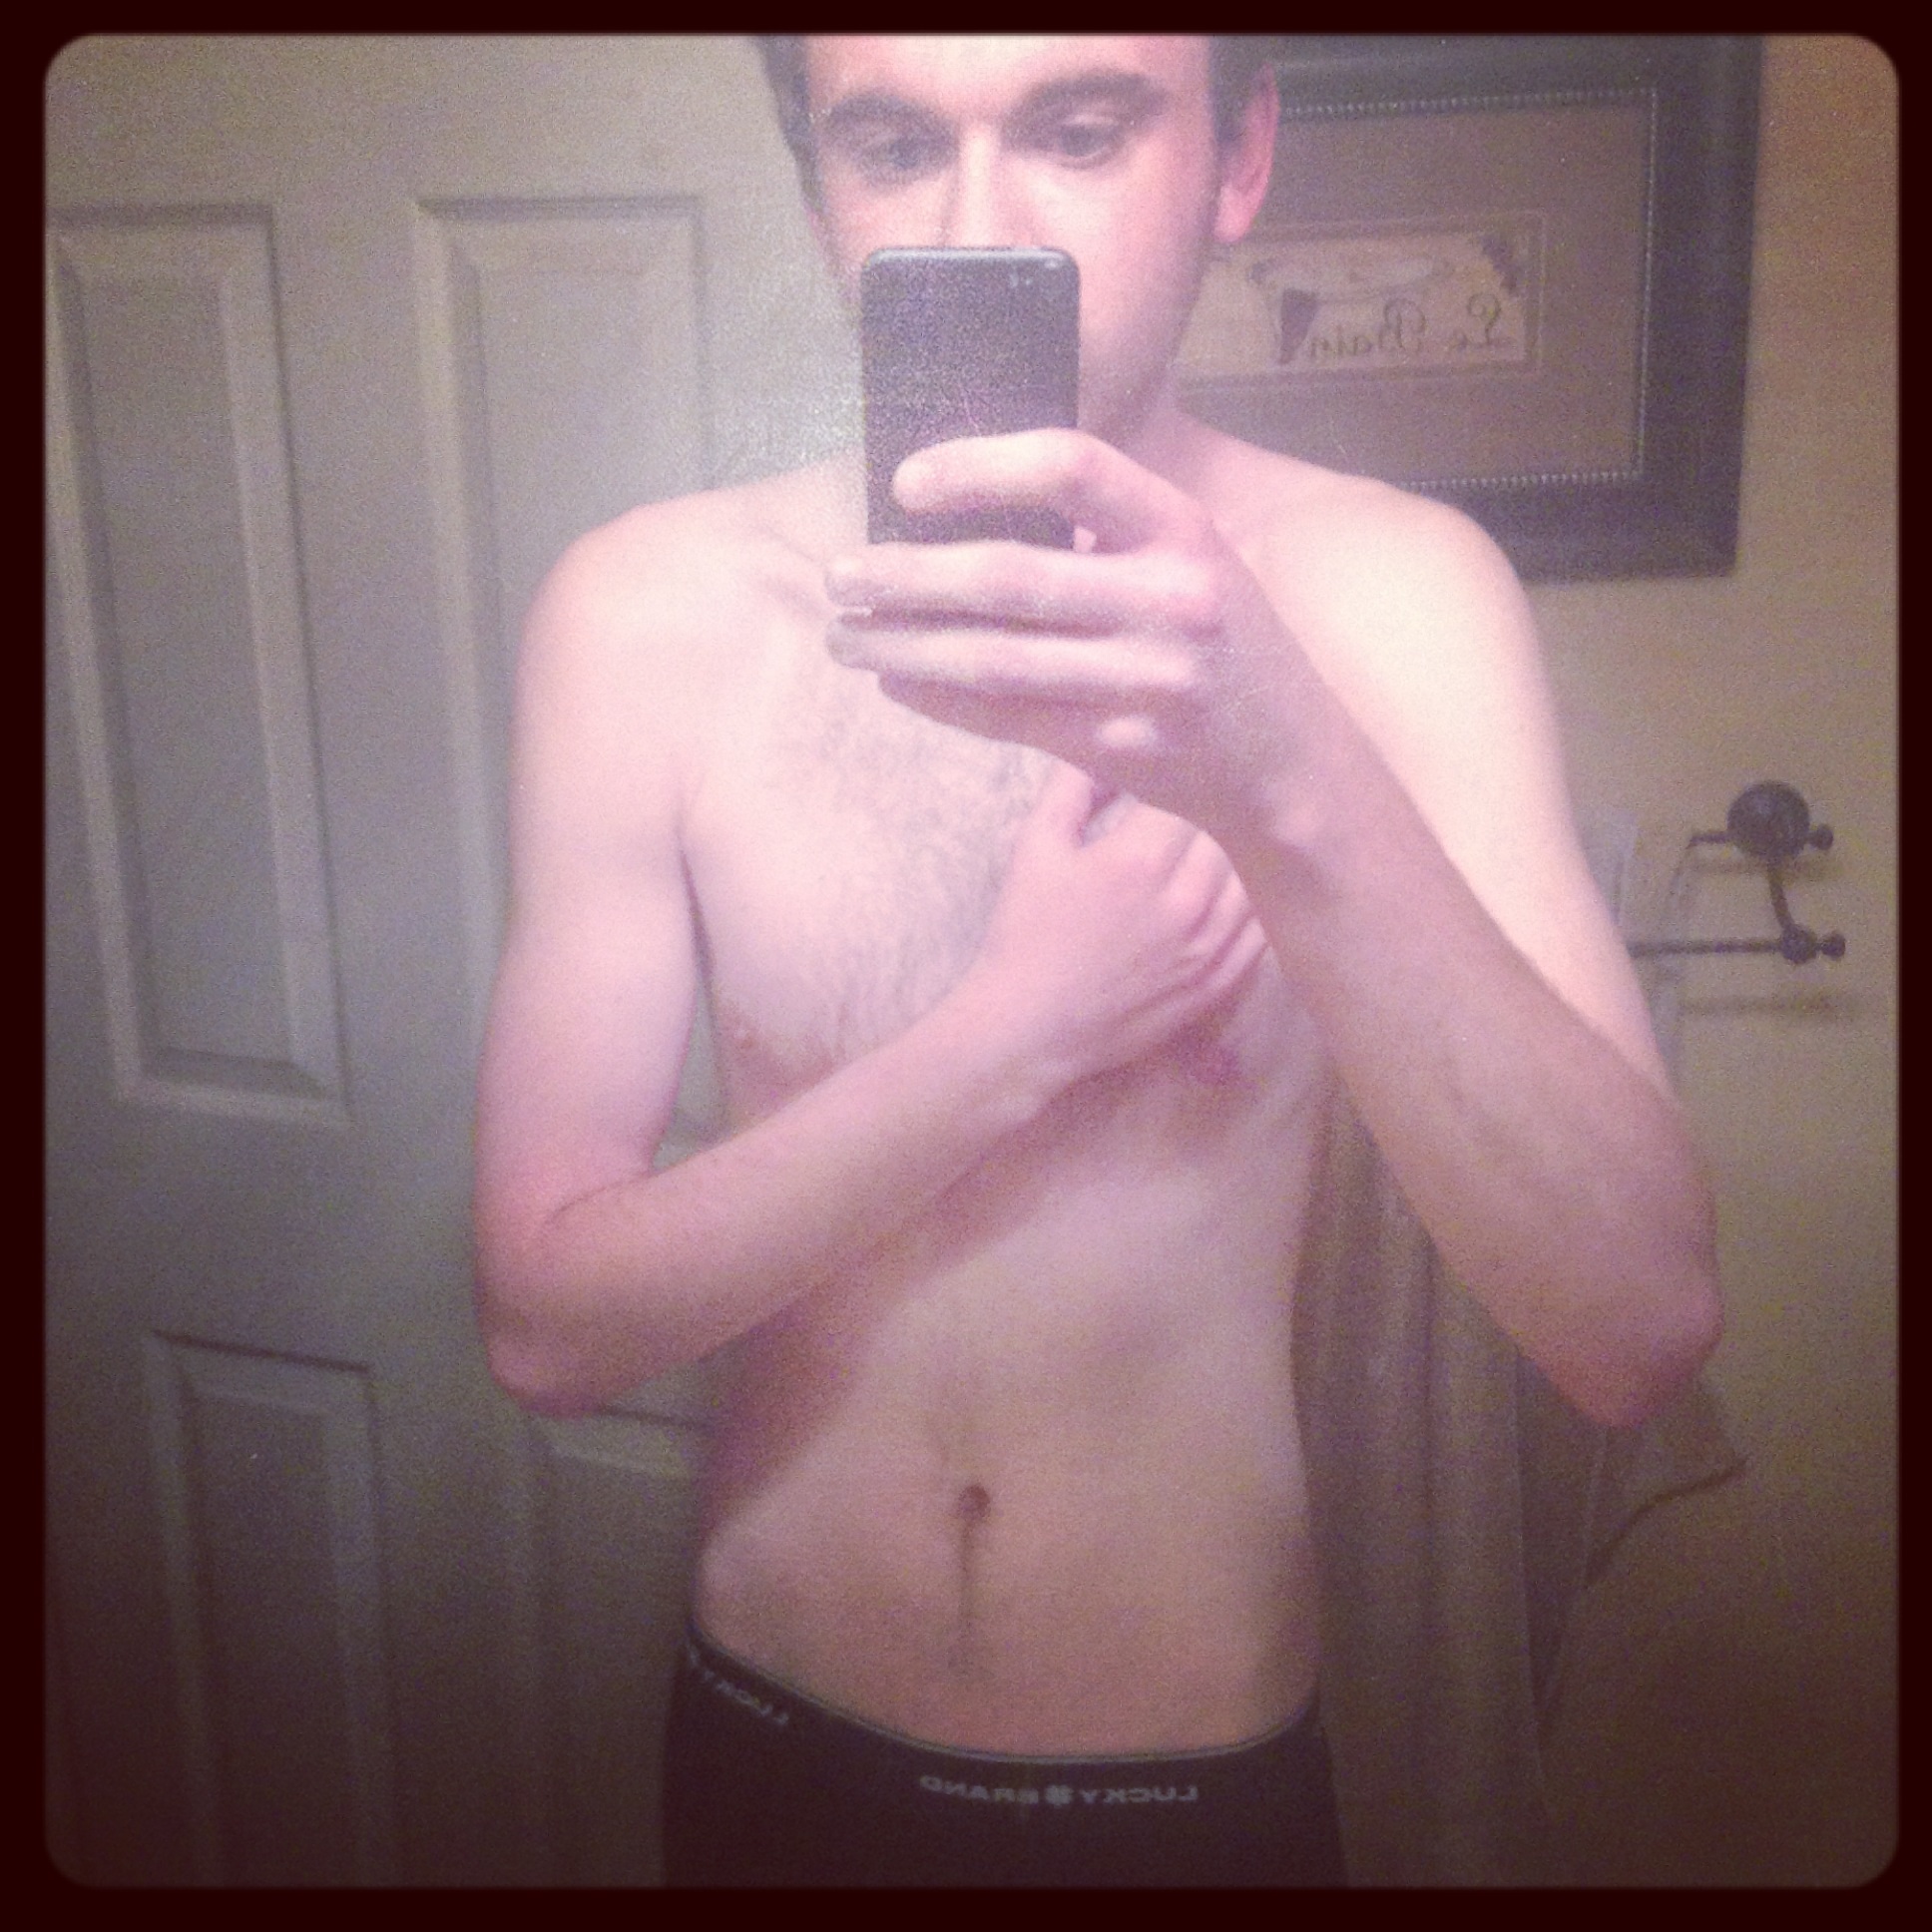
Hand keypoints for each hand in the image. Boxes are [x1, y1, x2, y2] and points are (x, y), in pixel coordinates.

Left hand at [826, 430, 1307, 841]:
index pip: (1073, 466)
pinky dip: (941, 699)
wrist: (1288, 760)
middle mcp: (1169, 598)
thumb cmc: (1220, 642)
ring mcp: (1146, 679)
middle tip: (838, 574)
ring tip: (845, 636)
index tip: (906, 482)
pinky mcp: (1121, 744)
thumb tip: (969, 501)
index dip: (979, 467)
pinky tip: (896, 681)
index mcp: (1182, 527)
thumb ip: (1104, 529)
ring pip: (996, 658)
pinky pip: (1008, 718)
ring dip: (905, 645)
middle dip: (907, 576)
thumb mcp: (1189, 558)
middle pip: (1010, 577)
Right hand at [954, 760, 1266, 1092]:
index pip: (1193, 789)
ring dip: (1239, 854)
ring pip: (1253, 874)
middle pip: (1231, 828)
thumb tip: (1110, 741)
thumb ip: (1073, 785)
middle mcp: (1186, 898)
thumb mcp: (1035, 846)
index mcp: (1140, 857)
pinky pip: (1260, 928)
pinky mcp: (1217, 981)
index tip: (1173, 773)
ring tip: (1219, 842)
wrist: (1029, 1027)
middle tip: (1199, 802)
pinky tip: (1232, 890)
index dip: (1184, 776)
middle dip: (1212, 812)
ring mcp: (1209, 945)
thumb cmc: (1026, 932)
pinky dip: (1252, 903)